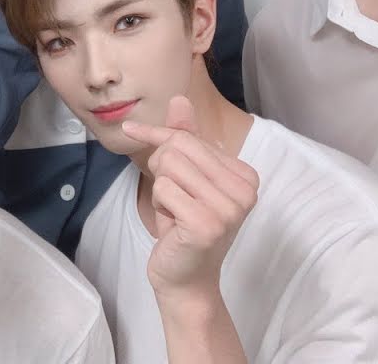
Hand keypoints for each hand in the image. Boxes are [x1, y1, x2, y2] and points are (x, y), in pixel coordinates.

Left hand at [123, 97, 258, 298]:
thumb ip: (184, 138)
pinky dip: (160, 205)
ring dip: (161, 189)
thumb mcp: (185, 176)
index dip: (158, 137)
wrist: (186, 278)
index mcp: (245, 175)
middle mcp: (245, 189)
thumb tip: (179, 98)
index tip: (132, 130)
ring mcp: (229, 208)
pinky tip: (174, 225)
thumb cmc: (183, 224)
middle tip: (171, 195)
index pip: (188, 137)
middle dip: (160, 168)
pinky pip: (164, 188)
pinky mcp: (208, 223)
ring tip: (175, 210)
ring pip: (169, 165)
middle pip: (177, 147)